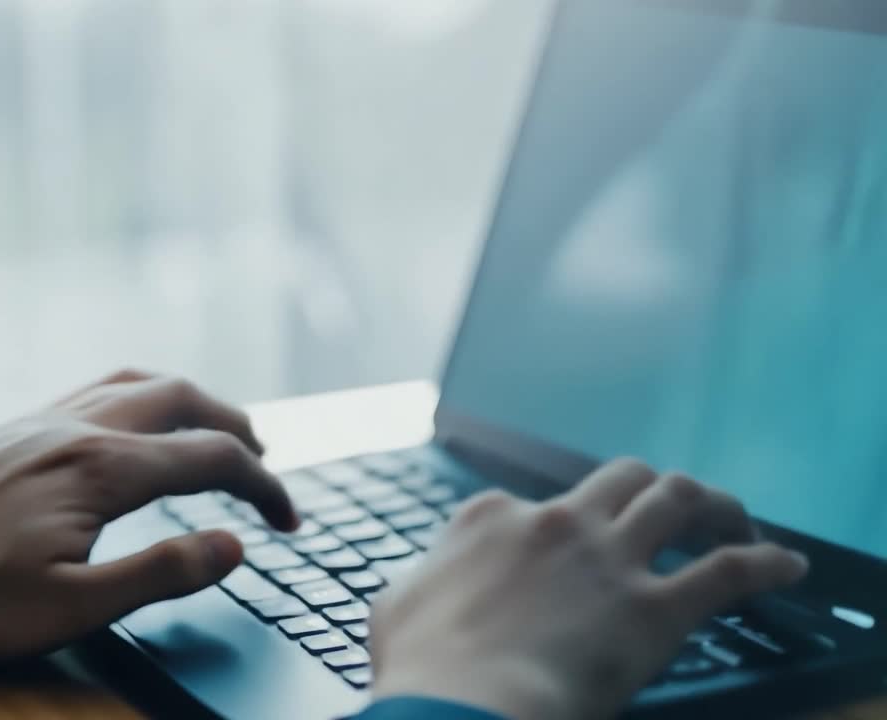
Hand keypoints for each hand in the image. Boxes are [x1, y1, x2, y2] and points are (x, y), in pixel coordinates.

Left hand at [0, 370, 297, 658]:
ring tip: (215, 432)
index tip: (288, 521)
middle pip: (184, 398)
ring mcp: (42, 421)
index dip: (264, 487)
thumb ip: (162, 572)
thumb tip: (233, 545)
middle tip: (265, 466)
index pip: (212, 458)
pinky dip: (140, 395)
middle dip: (237, 426)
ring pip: (138, 382)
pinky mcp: (14, 430)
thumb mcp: (73, 607)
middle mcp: (78, 427)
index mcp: (103, 468)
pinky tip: (131, 424)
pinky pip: (95, 388)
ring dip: (191, 401)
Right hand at [370, 458, 807, 719]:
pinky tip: (788, 566)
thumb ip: (422, 580)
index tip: (556, 546)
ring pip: (677, 499)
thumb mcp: (395, 608)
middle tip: (667, 510)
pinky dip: (766, 563)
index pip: (528, 503)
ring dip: (712, 505)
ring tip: (732, 519)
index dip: (547, 524)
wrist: (463, 704)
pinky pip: (729, 571)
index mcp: (489, 519)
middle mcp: (555, 523)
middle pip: (620, 478)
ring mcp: (608, 560)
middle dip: (646, 488)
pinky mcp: (655, 609)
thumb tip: (425, 587)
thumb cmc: (422, 665)